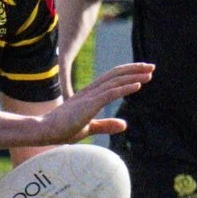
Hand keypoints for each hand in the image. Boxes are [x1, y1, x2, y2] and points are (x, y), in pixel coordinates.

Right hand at [28, 62, 153, 143]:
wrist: (44, 131)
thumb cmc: (62, 130)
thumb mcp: (89, 128)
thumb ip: (106, 125)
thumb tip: (125, 124)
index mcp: (90, 94)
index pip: (112, 79)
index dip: (128, 74)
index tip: (143, 73)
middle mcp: (91, 91)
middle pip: (116, 75)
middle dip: (135, 69)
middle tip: (152, 66)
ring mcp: (90, 96)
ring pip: (115, 81)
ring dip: (134, 76)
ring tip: (150, 73)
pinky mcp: (89, 104)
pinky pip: (110, 93)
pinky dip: (125, 88)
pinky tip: (138, 85)